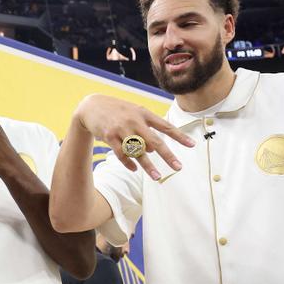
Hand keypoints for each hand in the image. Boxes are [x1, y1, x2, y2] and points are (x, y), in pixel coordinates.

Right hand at [72, 94, 193, 180]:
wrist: (91, 106)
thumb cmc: (117, 111)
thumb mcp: (134, 112)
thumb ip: (146, 127)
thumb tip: (155, 150)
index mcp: (143, 114)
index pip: (165, 126)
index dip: (179, 136)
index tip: (192, 145)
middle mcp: (134, 121)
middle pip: (155, 141)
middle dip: (167, 156)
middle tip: (178, 167)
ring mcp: (122, 129)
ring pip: (138, 151)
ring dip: (148, 166)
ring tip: (157, 177)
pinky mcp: (109, 136)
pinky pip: (122, 154)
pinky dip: (129, 163)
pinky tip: (134, 169)